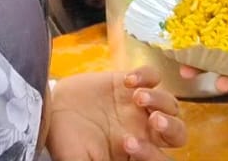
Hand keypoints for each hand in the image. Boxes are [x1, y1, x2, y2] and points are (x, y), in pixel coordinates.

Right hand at [47, 67, 186, 160]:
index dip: (152, 155)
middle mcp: (144, 131)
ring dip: (159, 99)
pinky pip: (153, 76)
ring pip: (170, 103)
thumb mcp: (79, 160)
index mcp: (135, 154)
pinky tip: (128, 80)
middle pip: (177, 132)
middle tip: (154, 120)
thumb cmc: (65, 141)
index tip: (127, 143)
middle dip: (171, 126)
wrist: (50, 110)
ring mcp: (139, 106)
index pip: (160, 159)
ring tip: (137, 96)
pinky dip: (146, 75)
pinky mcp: (131, 82)